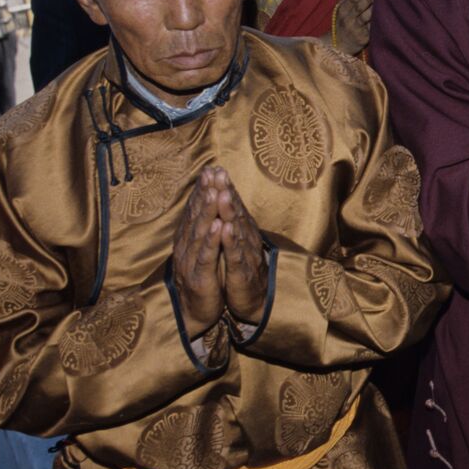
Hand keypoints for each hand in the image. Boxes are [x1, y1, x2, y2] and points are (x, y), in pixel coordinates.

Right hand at [172, 171, 226, 337]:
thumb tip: (208, 205)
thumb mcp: (202, 250)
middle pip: (196, 216)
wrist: (195, 313)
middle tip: (212, 172)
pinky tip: (218, 226)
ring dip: (208, 211)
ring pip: (200, 232)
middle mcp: (186, 247)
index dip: (203, 190)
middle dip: (205, 193)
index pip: (195, 210)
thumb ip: (203, 229)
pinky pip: (206, 256)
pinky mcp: (200, 277)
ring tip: (215, 192)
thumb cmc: (203, 278)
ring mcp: (191, 262)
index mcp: (188, 240)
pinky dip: (211, 241)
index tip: (212, 169)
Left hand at [213, 170, 267, 323]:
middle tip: (219, 172)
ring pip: (236, 229)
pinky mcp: (241, 272)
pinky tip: (225, 229)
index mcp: (241, 231)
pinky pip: (235, 254)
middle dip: (226, 191)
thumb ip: (232, 222)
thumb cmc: (242, 268)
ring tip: (223, 194)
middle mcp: (245, 238)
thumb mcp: (236, 243)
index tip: (214, 168)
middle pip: (235, 211)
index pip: (232, 206)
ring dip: (230, 211)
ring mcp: (245, 254)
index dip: (224, 187)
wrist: (254, 300)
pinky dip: (230, 241)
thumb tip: (225, 198)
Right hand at [333, 0, 375, 54]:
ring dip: (374, 7)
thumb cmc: (342, 24)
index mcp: (341, 10)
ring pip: (365, 16)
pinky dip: (377, 20)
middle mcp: (347, 20)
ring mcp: (355, 29)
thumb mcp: (340, 9)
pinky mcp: (363, 38)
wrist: (338, 46)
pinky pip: (371, 27)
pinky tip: (384, 13)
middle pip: (359, 6)